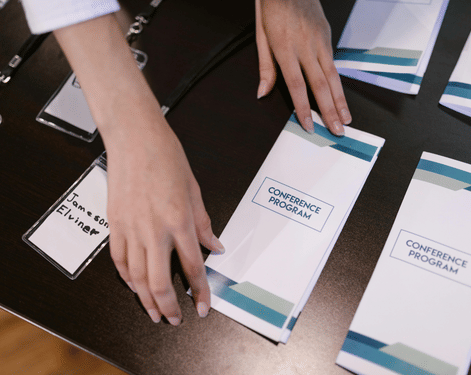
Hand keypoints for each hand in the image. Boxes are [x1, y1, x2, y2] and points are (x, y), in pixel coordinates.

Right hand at [53, 14, 223, 324]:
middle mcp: (154, 229)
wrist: (134, 137)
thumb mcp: (194, 189)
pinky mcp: (115, 223)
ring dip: (146, 299)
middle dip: (168, 307)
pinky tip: (134, 285)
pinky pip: (119, 259)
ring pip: (136, 277)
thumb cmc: (167, 156)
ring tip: (155, 312)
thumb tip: (215, 246)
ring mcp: (131, 227)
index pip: (193, 267)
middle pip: (159, 282)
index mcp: (179, 220)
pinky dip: (126, 277)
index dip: (199, 292)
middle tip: (175, 320)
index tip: (202, 306)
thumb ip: (204, 223)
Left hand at [255, 0, 350, 135]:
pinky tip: (341, 98)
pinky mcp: (327, 36)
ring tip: (346, 119)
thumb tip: (262, 93)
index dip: (304, 108)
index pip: (297, 86)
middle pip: (320, 85)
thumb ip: (265, 67)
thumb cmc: (272, 7)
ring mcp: (319, 41)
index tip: (310, 126)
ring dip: (340, 101)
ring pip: (333, 76)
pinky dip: (339, 83)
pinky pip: (334, 64)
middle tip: (338, 130)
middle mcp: (305, 46)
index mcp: (285, 48)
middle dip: (330, 111)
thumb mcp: (261, 36)